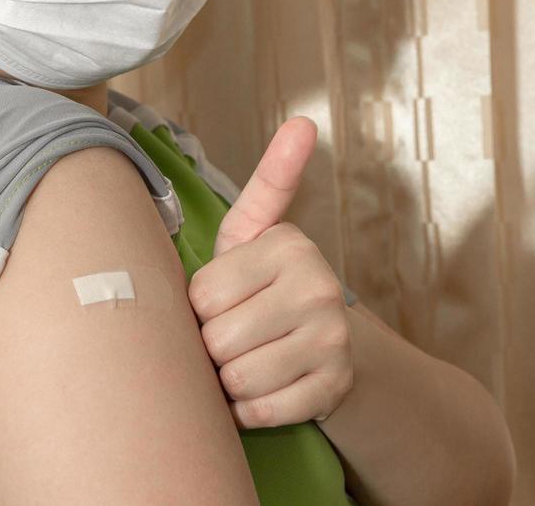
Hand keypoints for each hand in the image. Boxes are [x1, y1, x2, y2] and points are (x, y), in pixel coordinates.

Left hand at [186, 117, 353, 429]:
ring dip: (228, 381)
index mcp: (290, 246)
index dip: (200, 306)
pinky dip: (249, 410)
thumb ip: (269, 181)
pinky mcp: (334, 390)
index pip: (201, 295)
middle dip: (212, 346)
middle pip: (216, 339)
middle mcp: (319, 288)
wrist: (334, 349)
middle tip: (235, 335)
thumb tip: (305, 121)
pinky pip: (261, 412)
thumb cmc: (269, 287)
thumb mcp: (257, 233)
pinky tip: (265, 390)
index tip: (224, 300)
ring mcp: (332, 342)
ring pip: (236, 379)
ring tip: (248, 360)